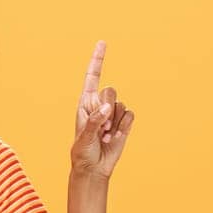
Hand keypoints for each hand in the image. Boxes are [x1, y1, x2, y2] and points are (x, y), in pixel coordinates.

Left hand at [70, 40, 134, 176]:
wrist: (94, 168)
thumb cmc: (82, 152)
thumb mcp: (84, 137)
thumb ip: (94, 120)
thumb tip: (107, 107)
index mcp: (85, 102)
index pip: (92, 76)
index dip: (98, 60)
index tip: (102, 43)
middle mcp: (100, 104)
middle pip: (110, 91)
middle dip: (107, 109)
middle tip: (100, 128)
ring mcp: (113, 114)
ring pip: (121, 104)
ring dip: (115, 122)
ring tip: (105, 136)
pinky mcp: (124, 123)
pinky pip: (130, 115)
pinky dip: (124, 126)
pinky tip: (115, 137)